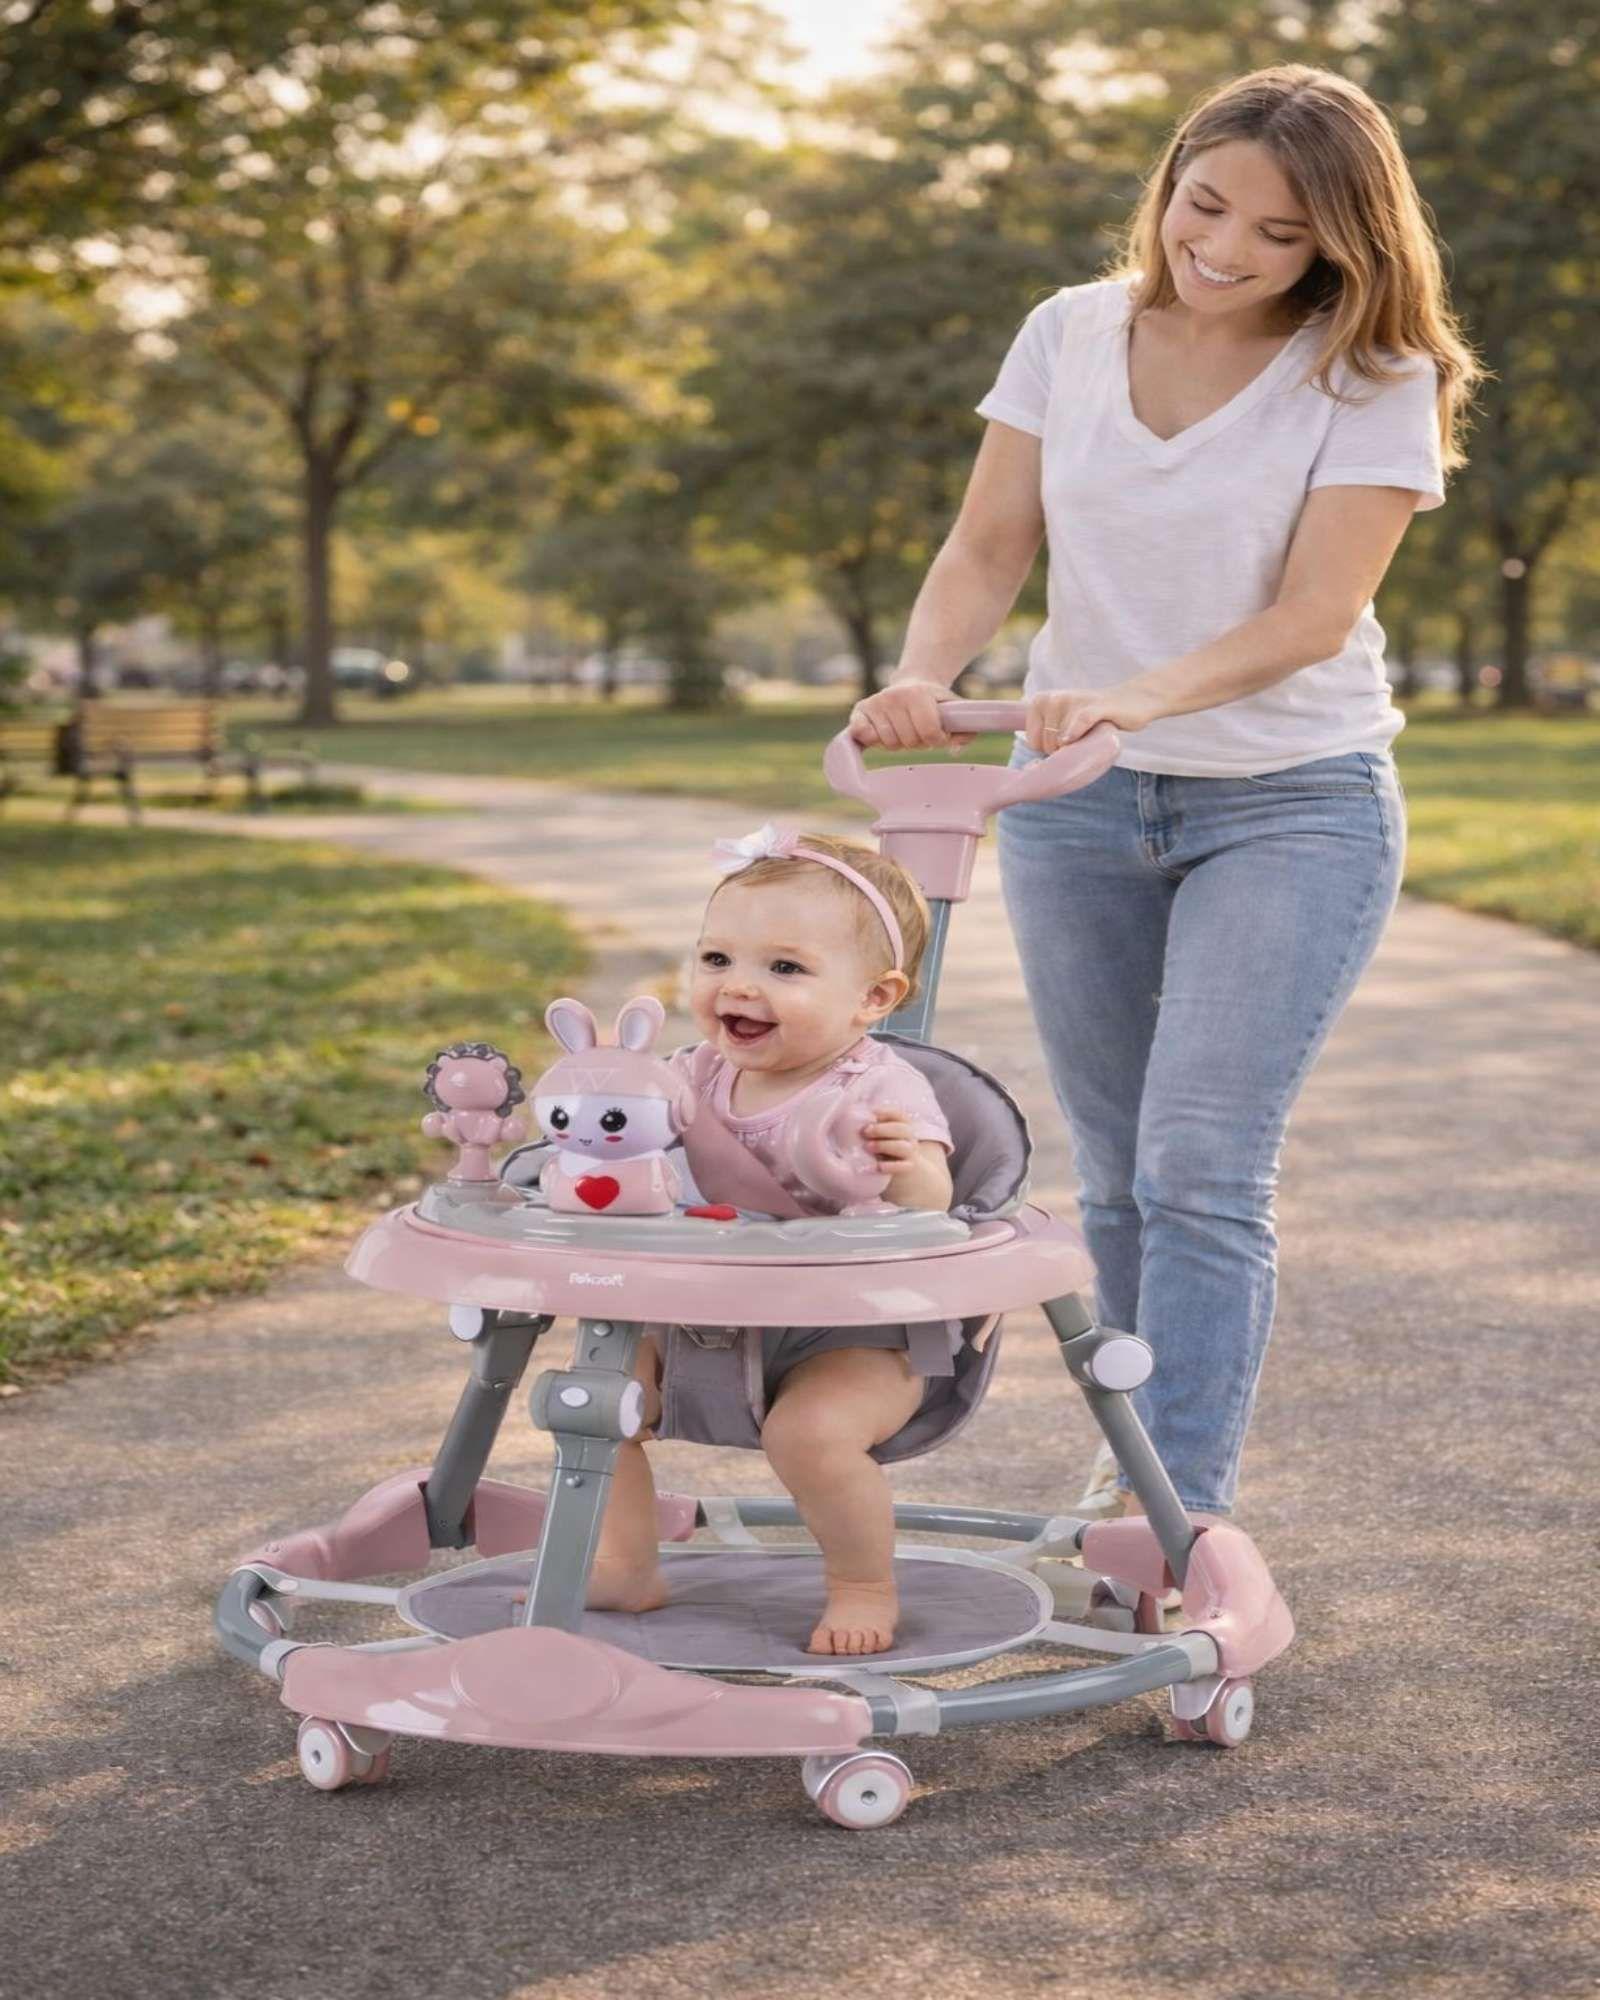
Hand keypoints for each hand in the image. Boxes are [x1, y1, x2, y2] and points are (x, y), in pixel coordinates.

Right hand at [848, 677, 973, 751]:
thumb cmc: (935, 702)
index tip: (940, 734)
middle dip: (918, 742)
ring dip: (899, 743)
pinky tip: (878, 735)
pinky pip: (861, 734)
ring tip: (904, 730)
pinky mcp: (860, 710)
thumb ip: (965, 729)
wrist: (912, 683)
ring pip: (889, 744)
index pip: (929, 733)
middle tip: (920, 731)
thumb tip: (954, 749)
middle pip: (909, 742)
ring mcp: (876, 703)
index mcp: (918, 695)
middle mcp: (894, 697)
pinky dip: (869, 739)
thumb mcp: (955, 709)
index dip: (938, 740)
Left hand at [862, 1105, 919, 1176]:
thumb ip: (872, 1127)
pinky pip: (903, 1167)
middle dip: (881, 1129)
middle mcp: (909, 1137)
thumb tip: (854, 1117)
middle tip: (865, 1132)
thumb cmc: (887, 1150)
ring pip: (903, 1147)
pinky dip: (890, 1166)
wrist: (906, 1174)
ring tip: (868, 1147)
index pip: (898, 1115)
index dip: (885, 1112)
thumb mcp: (882, 1136)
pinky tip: (878, 1166)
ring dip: (884, 1145)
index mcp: (903, 1125)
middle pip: (901, 1129)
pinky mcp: (909, 1168)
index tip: (870, 1114)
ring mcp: (911, 1153)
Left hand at [1023, 683, 1163, 751]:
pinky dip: (1074, 732)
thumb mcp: (1064, 725)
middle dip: (1063, 751)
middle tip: (1081, 740)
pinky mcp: (1097, 706)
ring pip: (1061, 739)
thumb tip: (1033, 770)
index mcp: (1041, 701)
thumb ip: (1046, 740)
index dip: (1047, 751)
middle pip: (1047, 744)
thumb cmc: (1093, 720)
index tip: (1063, 746)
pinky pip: (1080, 721)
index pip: (1033, 742)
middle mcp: (1053, 698)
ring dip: (1076, 748)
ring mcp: (1073, 700)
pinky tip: (1073, 739)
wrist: (1131, 700)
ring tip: (1090, 736)